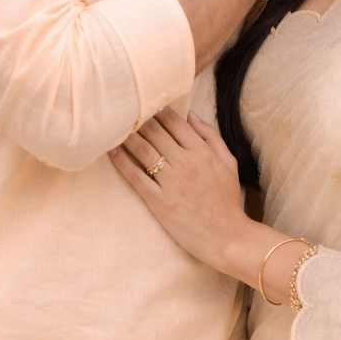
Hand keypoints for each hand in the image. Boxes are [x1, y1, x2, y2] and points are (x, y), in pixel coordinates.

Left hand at [110, 108, 247, 269]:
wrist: (227, 236)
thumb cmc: (228, 199)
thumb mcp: (229, 162)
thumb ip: (211, 137)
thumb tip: (191, 115)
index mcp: (202, 151)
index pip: (175, 122)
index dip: (157, 111)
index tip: (146, 103)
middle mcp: (185, 162)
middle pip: (155, 133)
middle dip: (138, 119)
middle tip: (124, 110)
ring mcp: (171, 182)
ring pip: (143, 150)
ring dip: (127, 136)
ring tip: (114, 126)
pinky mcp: (159, 201)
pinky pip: (136, 177)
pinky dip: (122, 162)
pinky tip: (112, 152)